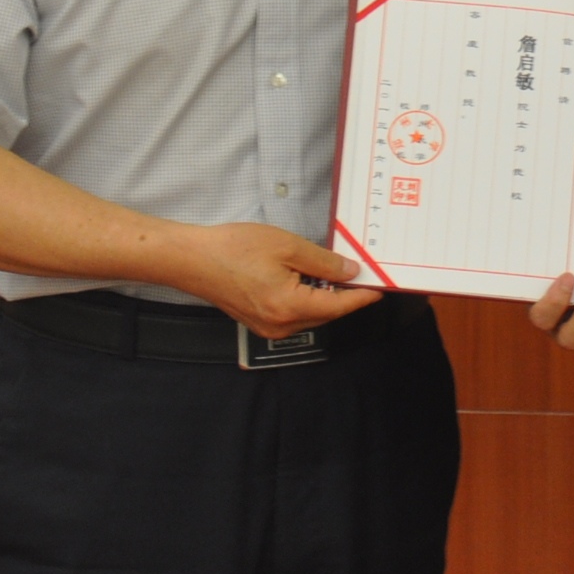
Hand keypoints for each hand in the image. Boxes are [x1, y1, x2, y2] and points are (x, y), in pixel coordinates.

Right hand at [182, 224, 383, 339]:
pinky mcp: (258, 322)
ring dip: (324, 296)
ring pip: (310, 315)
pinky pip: (293, 314)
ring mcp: (268, 327)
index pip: (338, 307)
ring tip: (332, 271)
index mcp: (290, 307)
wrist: (193, 259)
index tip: (380, 288)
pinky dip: (305, 299)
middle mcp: (280, 325)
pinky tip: (305, 279)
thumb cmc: (234, 248)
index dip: (362, 297)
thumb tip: (350, 272)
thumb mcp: (287, 246)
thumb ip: (323, 262)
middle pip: (326, 313)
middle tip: (359, 273)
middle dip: (344, 295)